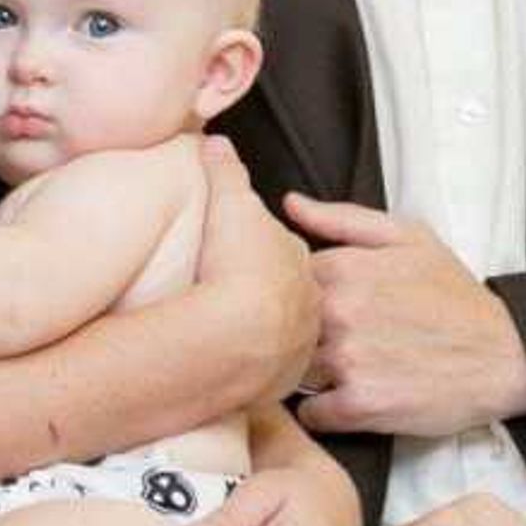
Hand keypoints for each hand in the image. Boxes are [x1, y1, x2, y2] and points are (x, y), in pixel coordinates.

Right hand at [198, 140, 321, 405]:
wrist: (237, 332)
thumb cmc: (237, 266)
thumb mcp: (229, 204)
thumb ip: (226, 172)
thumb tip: (216, 142)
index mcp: (300, 263)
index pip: (289, 254)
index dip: (268, 252)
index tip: (249, 255)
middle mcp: (309, 306)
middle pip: (295, 296)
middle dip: (278, 295)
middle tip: (248, 295)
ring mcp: (297, 346)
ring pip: (290, 336)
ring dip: (272, 335)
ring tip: (242, 335)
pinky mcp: (280, 383)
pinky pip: (272, 373)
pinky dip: (260, 370)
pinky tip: (240, 369)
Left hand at [284, 194, 525, 439]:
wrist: (508, 356)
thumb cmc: (456, 298)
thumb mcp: (409, 238)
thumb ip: (342, 218)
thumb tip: (290, 204)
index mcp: (345, 267)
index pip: (280, 280)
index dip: (290, 295)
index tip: (311, 307)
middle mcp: (340, 311)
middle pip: (279, 328)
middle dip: (294, 337)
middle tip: (326, 343)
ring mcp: (349, 359)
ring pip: (291, 371)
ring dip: (306, 376)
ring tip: (339, 373)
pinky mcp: (363, 404)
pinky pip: (312, 413)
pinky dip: (323, 411)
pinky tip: (347, 399)